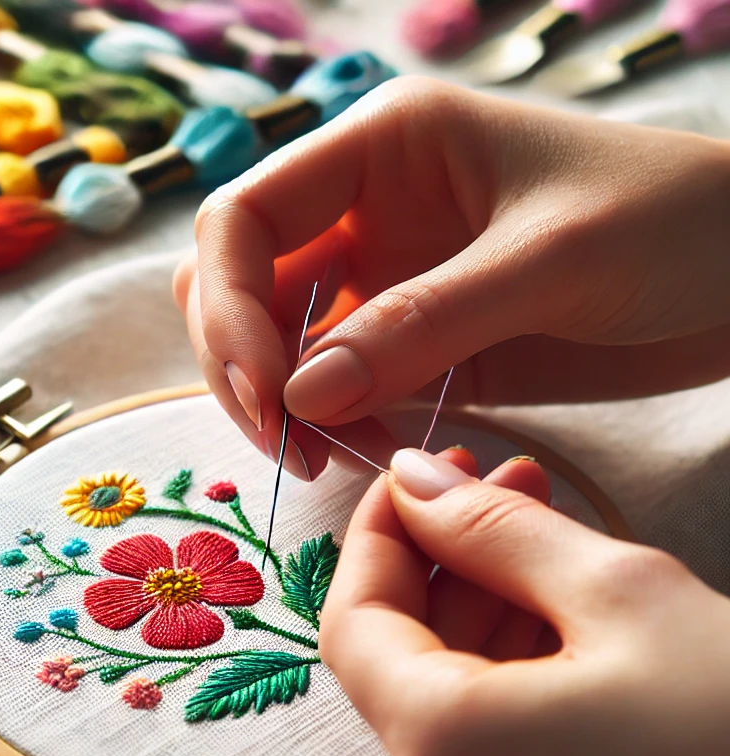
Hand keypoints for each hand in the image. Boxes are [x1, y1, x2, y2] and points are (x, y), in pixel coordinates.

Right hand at [176, 77, 729, 479]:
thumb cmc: (675, 224)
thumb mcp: (549, 260)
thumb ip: (420, 323)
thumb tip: (300, 395)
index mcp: (382, 148)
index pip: (242, 218)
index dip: (229, 308)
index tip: (269, 397)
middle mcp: (364, 209)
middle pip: (237, 282)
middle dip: (242, 363)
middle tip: (289, 444)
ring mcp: (385, 280)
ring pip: (277, 342)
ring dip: (281, 404)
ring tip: (327, 458)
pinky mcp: (413, 343)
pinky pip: (339, 388)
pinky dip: (334, 426)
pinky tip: (370, 455)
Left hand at [320, 447, 729, 755]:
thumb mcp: (620, 594)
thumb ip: (492, 530)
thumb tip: (412, 481)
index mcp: (445, 752)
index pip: (351, 625)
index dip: (375, 539)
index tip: (412, 475)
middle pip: (402, 660)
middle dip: (444, 559)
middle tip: (494, 478)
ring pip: (452, 697)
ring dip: (484, 604)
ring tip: (538, 519)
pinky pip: (495, 742)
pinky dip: (513, 666)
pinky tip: (559, 601)